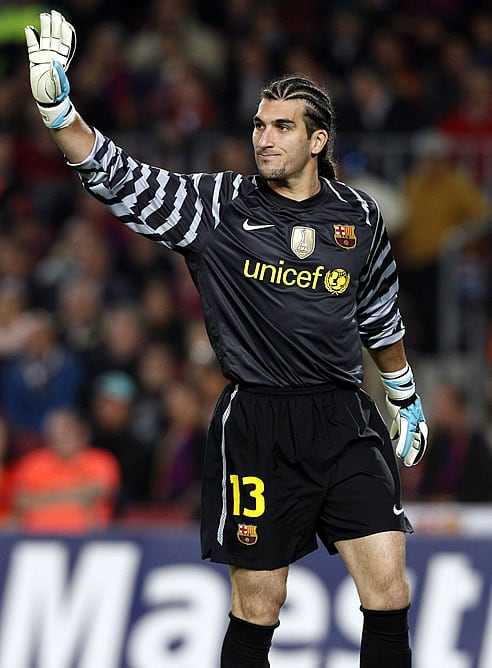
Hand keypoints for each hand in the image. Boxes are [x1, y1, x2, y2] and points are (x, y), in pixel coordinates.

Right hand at [25, 10, 76, 127]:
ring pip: (44, 38)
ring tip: (44, 16)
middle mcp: (54, 56)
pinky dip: (31, 37)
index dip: (65, 33)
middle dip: (56, 25)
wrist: (47, 100)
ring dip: (45, 27)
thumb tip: (56, 63)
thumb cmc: (57, 94)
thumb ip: (58, 74)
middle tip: (55, 14)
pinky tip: (30, 29)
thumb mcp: (60, 86)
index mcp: (62, 60)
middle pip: (55, 37)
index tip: (65, 23)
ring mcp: (44, 56)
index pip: (65, 43)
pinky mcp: (34, 59)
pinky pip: (32, 45)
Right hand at [380, 364, 427, 466]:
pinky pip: (404, 436)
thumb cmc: (401, 402)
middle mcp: (417, 423)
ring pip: (412, 441)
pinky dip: (402, 445)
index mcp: (418, 422)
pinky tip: (400, 453)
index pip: (420, 439)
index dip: (417, 450)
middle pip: (418, 442)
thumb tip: (394, 436)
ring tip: (406, 461)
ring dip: (409, 452)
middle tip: (410, 463)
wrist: (401, 391)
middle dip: (414, 454)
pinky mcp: (405, 421)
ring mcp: (411, 423)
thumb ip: (398, 426)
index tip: (412, 458)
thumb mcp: (401, 415)